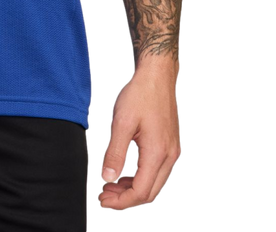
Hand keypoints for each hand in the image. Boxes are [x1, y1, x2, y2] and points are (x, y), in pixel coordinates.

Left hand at [95, 60, 183, 211]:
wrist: (157, 73)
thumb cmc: (139, 93)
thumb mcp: (122, 121)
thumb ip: (115, 153)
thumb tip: (107, 180)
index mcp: (158, 153)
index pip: (141, 192)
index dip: (121, 202)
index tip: (101, 200)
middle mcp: (171, 156)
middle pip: (150, 194)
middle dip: (126, 200)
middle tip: (103, 196)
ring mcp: (173, 151)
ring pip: (155, 185)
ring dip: (133, 190)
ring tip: (110, 186)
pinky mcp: (171, 144)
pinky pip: (158, 172)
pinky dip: (141, 178)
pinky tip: (124, 173)